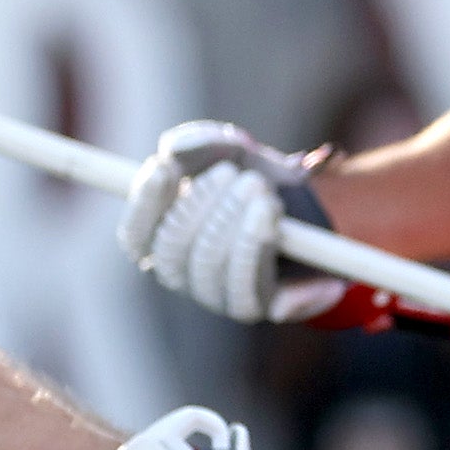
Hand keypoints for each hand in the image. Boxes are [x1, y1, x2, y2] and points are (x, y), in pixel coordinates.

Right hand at [120, 122, 337, 323]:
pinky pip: (246, 288)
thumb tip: (173, 149)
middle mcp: (182, 274)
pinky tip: (275, 222)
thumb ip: (199, 143)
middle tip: (240, 175)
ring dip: (237, 222)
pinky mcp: (256, 307)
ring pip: (210, 264)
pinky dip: (257, 248)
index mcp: (162, 240)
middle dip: (204, 204)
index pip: (135, 235)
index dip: (145, 203)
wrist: (314, 215)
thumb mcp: (231, 152)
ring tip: (264, 192)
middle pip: (172, 247)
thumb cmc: (256, 182)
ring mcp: (216, 295)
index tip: (166, 167)